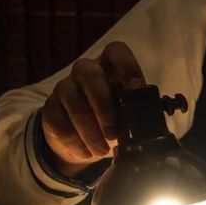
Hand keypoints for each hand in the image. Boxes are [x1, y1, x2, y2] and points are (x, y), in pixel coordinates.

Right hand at [41, 41, 147, 176]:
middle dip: (104, 107)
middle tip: (114, 134)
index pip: (116, 51)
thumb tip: (154, 120)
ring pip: (74, 102)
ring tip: (101, 150)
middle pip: (91, 76)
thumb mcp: (129, 115)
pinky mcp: (50, 107)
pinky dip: (75, 142)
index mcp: (110, 67)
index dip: (126, 65)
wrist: (84, 142)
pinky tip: (86, 153)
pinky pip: (59, 122)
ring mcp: (65, 87)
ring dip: (90, 131)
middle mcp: (86, 71)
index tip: (136, 87)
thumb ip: (140, 111)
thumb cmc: (113, 121)